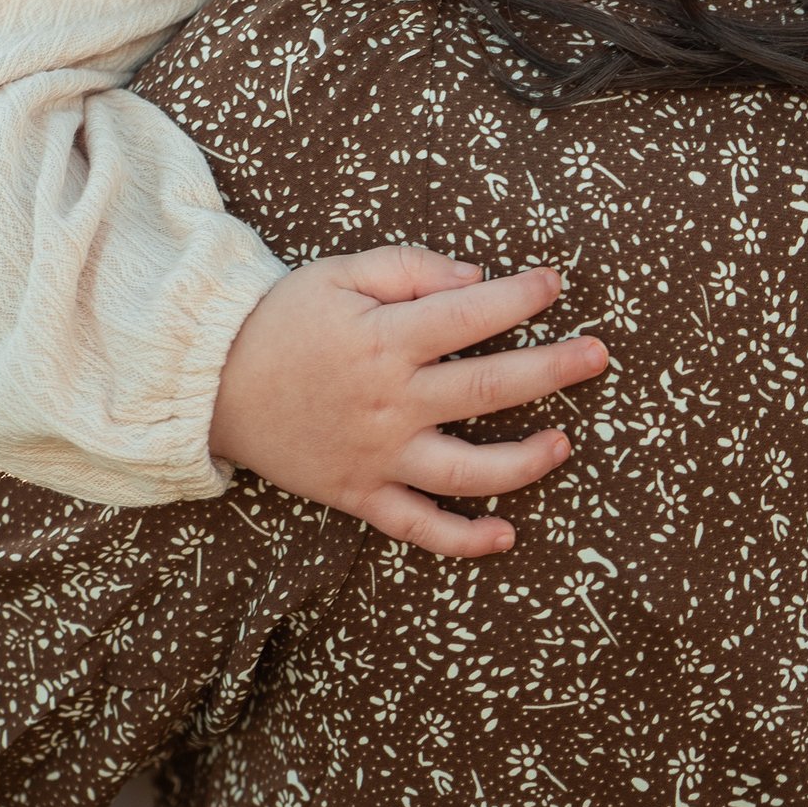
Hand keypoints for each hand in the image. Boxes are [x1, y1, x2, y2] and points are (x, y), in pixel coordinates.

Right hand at [209, 242, 606, 553]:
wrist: (209, 384)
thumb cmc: (281, 320)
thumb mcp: (341, 273)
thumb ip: (412, 268)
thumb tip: (478, 277)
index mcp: (386, 339)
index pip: (473, 315)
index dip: (522, 297)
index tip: (556, 284)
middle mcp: (390, 401)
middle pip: (489, 388)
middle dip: (553, 370)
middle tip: (598, 357)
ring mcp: (378, 455)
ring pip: (467, 470)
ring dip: (525, 460)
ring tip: (565, 443)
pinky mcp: (360, 494)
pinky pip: (418, 527)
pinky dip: (463, 538)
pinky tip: (505, 534)